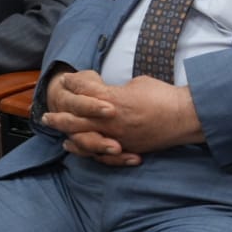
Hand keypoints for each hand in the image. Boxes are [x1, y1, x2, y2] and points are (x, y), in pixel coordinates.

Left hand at [41, 70, 202, 165]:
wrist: (185, 117)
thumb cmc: (164, 96)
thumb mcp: (138, 84)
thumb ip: (119, 90)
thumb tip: (111, 94)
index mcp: (113, 99)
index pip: (84, 90)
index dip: (73, 83)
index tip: (65, 80)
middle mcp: (110, 120)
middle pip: (75, 118)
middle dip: (59, 115)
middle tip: (45, 115)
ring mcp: (117, 136)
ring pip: (82, 137)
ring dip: (66, 133)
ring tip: (56, 131)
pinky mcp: (126, 147)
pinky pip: (98, 152)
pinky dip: (83, 149)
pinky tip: (74, 146)